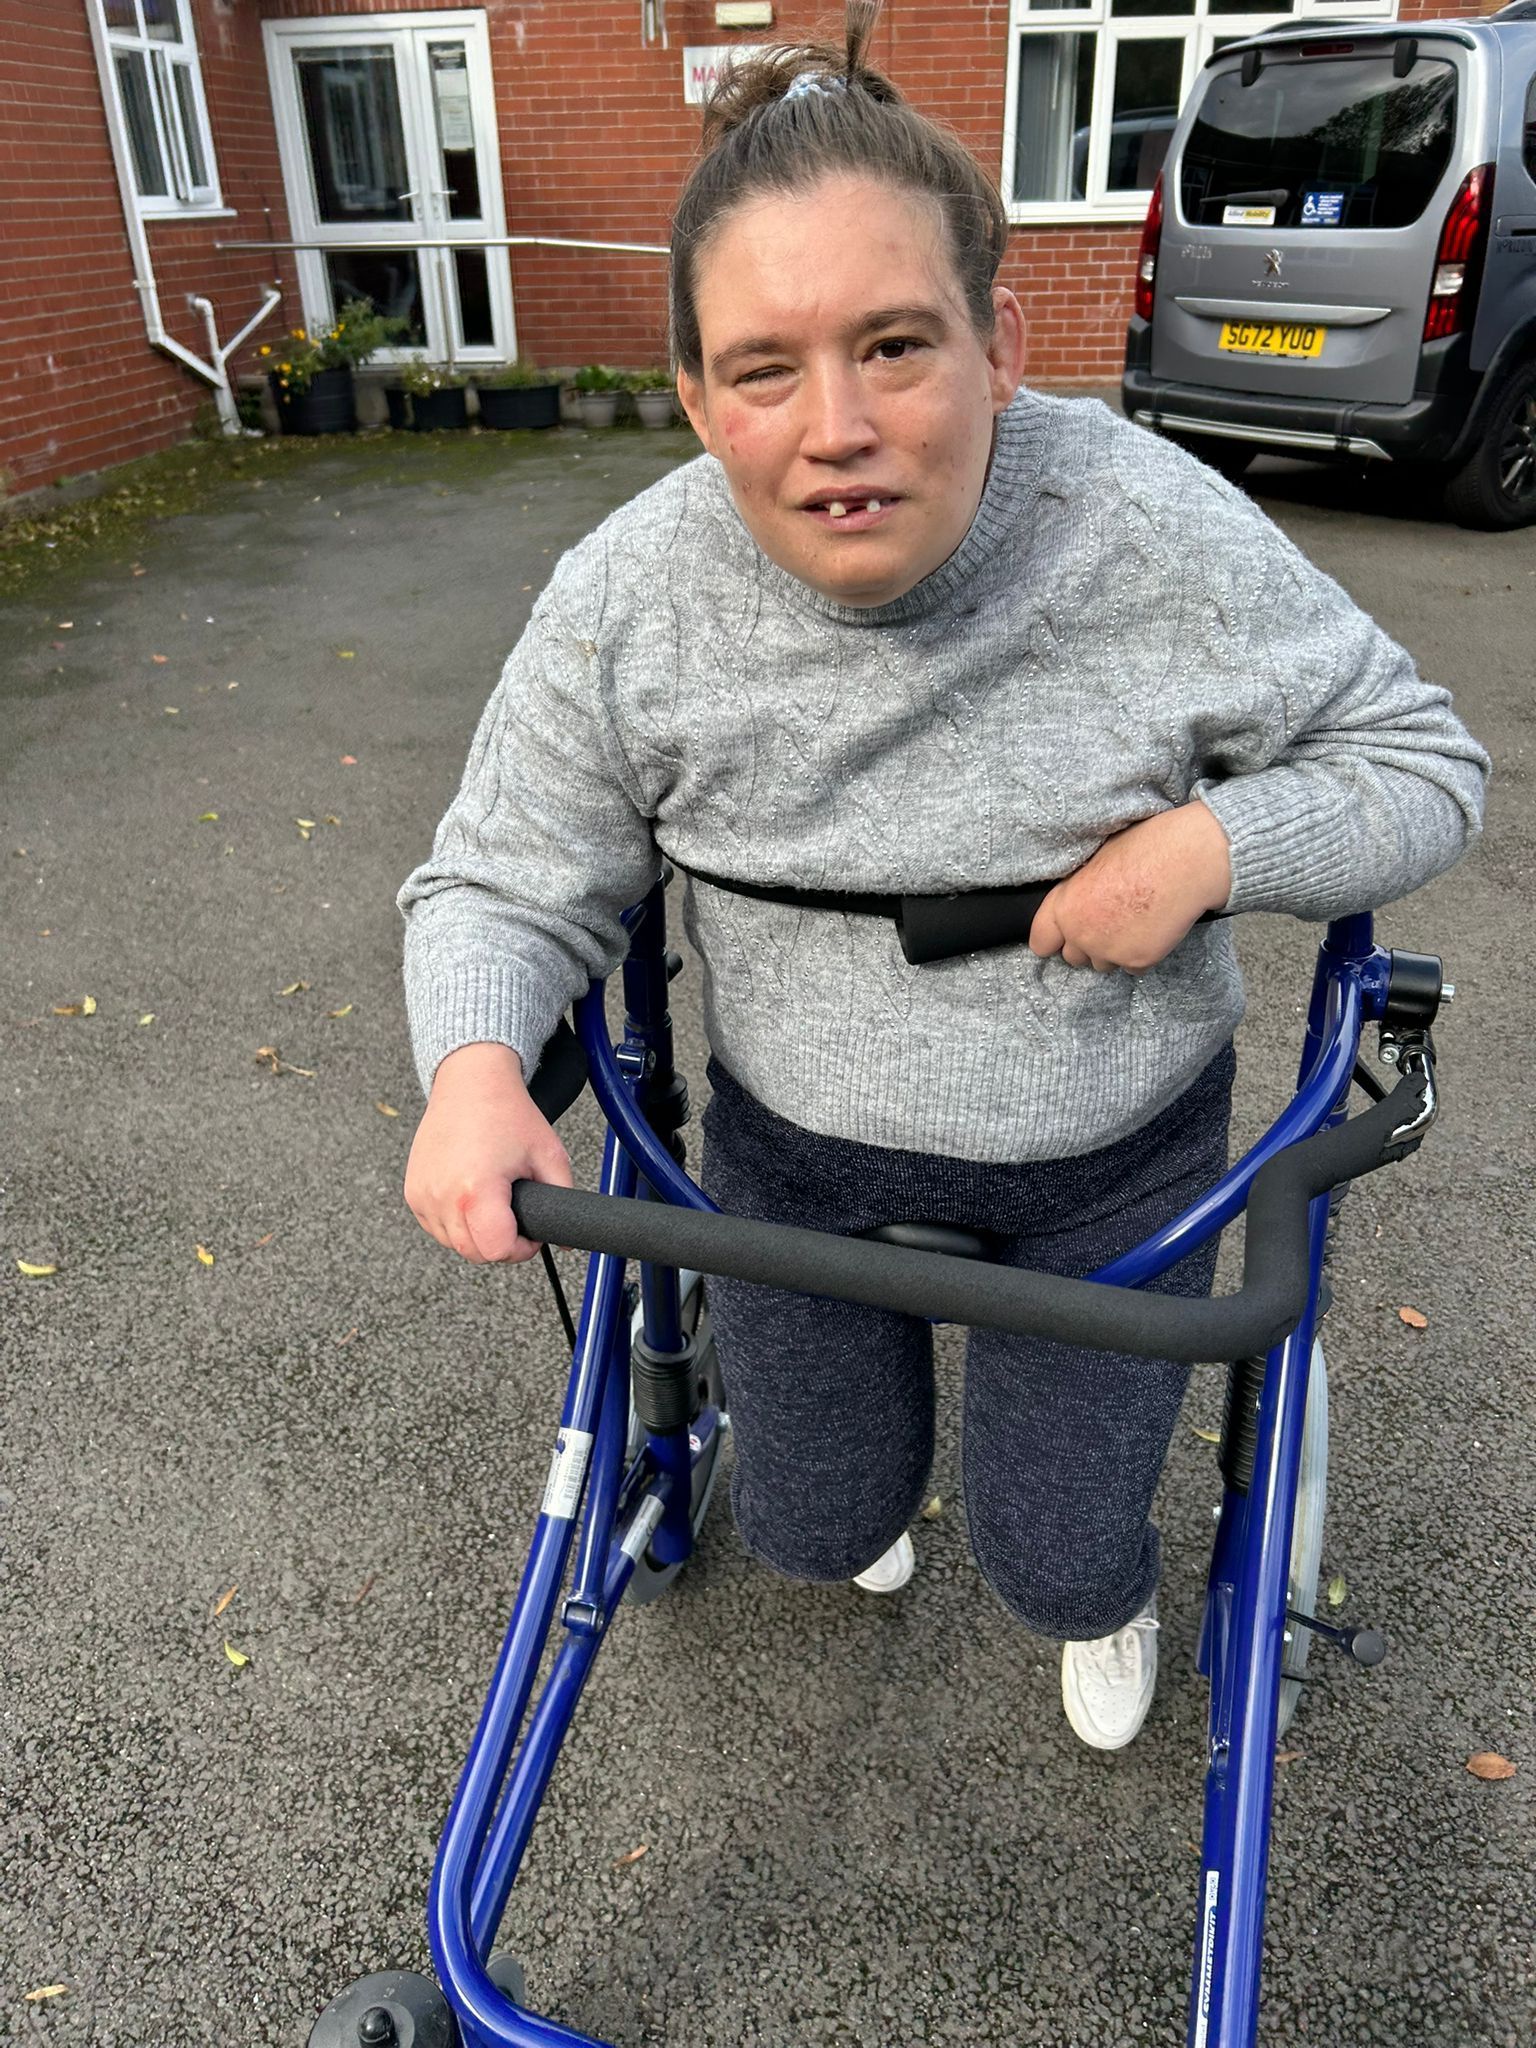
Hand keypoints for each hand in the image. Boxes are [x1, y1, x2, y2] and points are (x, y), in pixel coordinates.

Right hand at [404, 1041, 572, 1262]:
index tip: (529, 1233)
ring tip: (492, 1203)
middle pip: (474, 1253)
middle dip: (500, 1244)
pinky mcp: (412, 1191)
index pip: (497, 1250)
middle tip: (515, 1218)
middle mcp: (443, 1196)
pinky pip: (436, 1227)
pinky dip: (454, 1222)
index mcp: (477, 1190)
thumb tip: (565, 1238)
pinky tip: (471, 1198)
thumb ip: (563, 1199)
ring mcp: (423, 1195)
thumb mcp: (549, 1155)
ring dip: (475, 1235)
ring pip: (453, 1244)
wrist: (470, 1082)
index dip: (520, 1248)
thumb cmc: (507, 1113)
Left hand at [1029, 802, 1231, 973]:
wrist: (1185, 860)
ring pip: (1103, 965)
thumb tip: (1073, 904)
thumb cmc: (1142, 849)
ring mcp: (1109, 951)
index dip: (1053, 939)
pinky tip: (1153, 928)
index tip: (1061, 938)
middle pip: (1073, 957)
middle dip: (1087, 944)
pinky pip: (1133, 967)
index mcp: (1065, 906)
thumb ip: (1076, 892)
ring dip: (1114, 951)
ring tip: (1134, 922)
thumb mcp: (1094, 862)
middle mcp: (1081, 933)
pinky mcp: (1138, 961)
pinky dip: (1142, 954)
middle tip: (1110, 922)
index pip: (1041, 942)